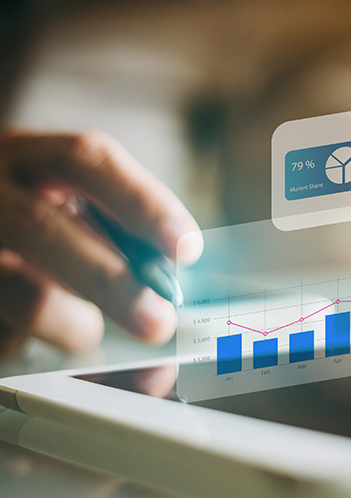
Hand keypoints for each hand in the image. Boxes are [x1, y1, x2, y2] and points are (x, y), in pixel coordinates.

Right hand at [0, 130, 202, 354]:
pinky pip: (4, 335)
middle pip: (42, 226)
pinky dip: (30, 343)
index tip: (186, 246)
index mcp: (21, 154)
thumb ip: (113, 231)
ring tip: (84, 327)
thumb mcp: (62, 208)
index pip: (84, 157)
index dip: (141, 201)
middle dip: (111, 279)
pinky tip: (25, 331)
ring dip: (72, 323)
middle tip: (157, 321)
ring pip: (20, 294)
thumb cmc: (27, 230)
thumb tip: (169, 274)